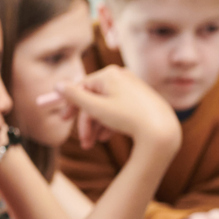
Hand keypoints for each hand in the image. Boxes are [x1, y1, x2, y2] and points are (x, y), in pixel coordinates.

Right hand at [58, 66, 180, 153]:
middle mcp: (121, 77)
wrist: (161, 130)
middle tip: (83, 141)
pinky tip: (109, 137)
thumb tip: (57, 85)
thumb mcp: (96, 108)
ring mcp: (132, 88)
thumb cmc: (127, 117)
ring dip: (97, 126)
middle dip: (86, 123)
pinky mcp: (141, 100)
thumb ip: (74, 97)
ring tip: (96, 143)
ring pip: (105, 107)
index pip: (82, 86)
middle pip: (94, 99)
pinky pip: (118, 109)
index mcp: (109, 74)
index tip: (64, 119)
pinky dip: (110, 123)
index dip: (71, 104)